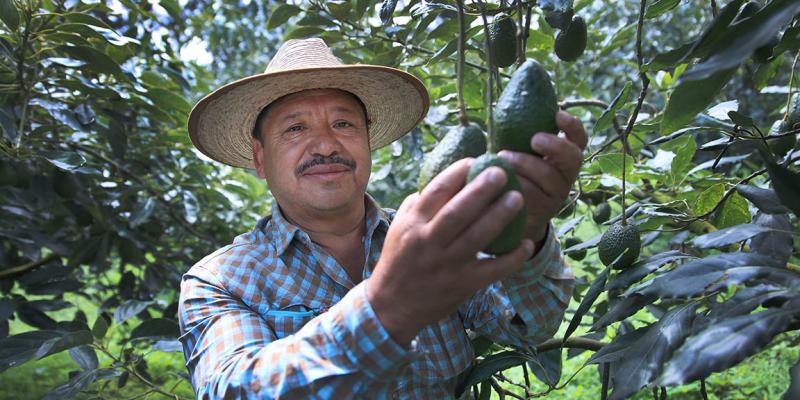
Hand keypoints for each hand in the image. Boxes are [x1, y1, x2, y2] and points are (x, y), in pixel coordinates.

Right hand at [366, 158, 534, 344]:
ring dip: (499, 216)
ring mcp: (447, 265)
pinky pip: (492, 269)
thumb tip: (445, 179)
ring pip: (477, 237)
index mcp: (413, 224)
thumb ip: (419, 204)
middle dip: (481, 190)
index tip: (476, 159)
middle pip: (458, 211)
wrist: (391, 306)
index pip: (436, 191)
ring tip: (518, 198)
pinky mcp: (462, 284)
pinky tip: (525, 244)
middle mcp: (428, 242)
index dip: (458, 172)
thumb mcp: (400, 228)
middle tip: (502, 172)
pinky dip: (512, 257)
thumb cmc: (399, 259)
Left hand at [498, 111, 586, 243]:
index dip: (572, 126)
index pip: (579, 139)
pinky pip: (532, 196)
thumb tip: (503, 106)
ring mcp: (557, 196)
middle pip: (573, 158)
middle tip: (534, 139)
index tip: (557, 115)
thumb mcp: (518, 153)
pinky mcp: (543, 213)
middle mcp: (566, 176)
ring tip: (502, 156)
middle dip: (555, 145)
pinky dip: (515, 184)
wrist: (511, 216)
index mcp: (563, 157)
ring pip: (548, 177)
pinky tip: (501, 179)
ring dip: (525, 163)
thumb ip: (518, 136)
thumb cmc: (513, 174)